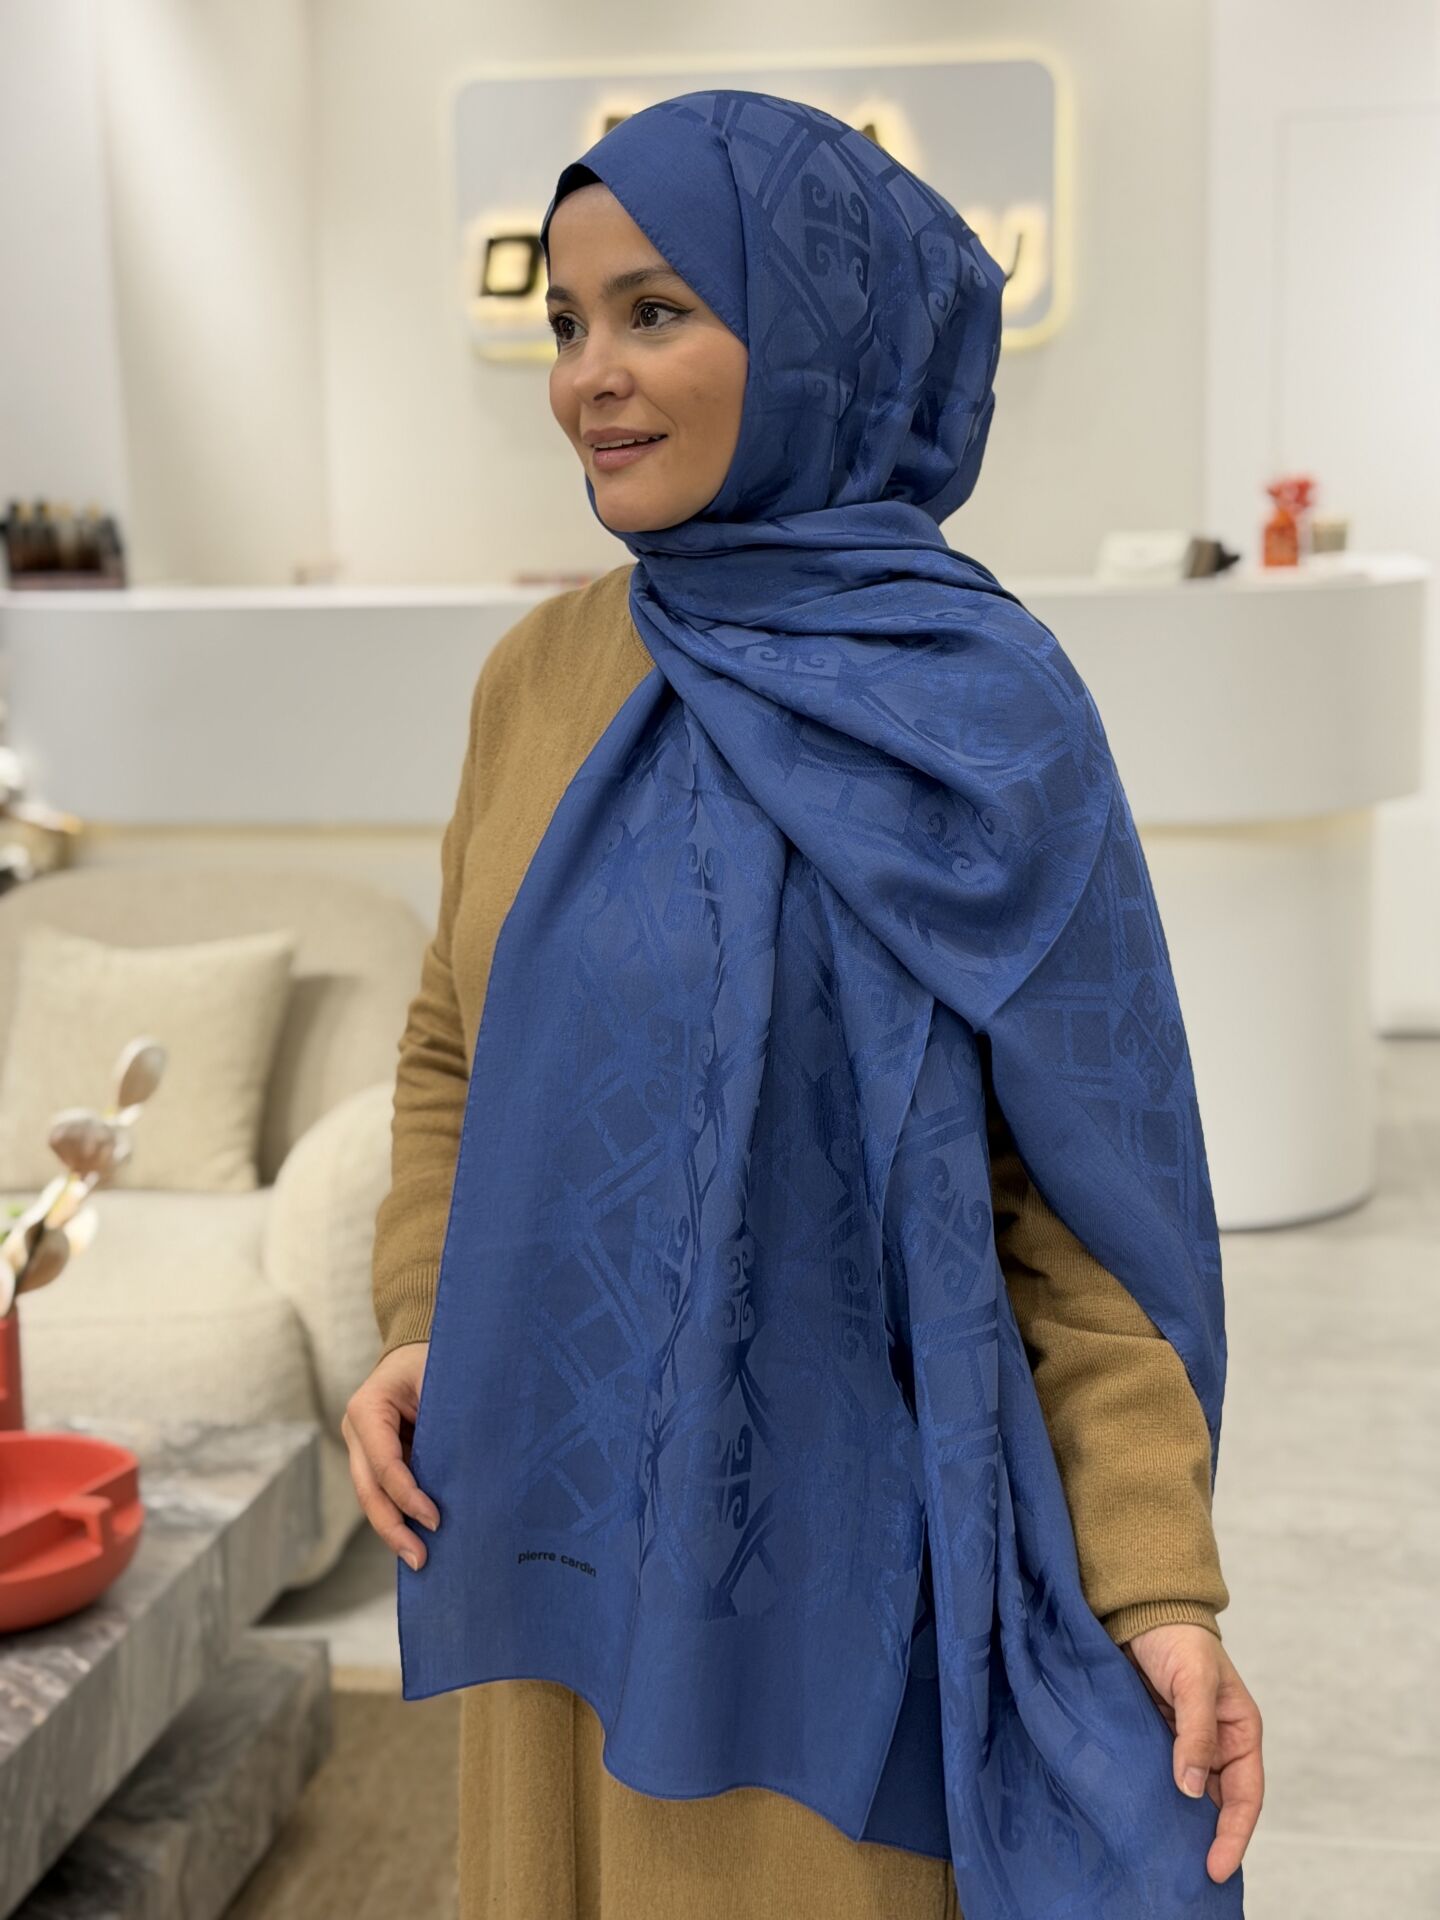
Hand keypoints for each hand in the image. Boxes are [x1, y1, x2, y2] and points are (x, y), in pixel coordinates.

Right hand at [343, 1341, 439, 1570]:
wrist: (417, 1349)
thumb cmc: (433, 1359)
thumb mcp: (439, 1380)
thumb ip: (446, 1419)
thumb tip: (470, 1464)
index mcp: (367, 1409)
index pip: (385, 1464)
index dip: (408, 1496)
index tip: (436, 1519)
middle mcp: (357, 1431)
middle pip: (369, 1490)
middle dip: (393, 1528)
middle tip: (419, 1559)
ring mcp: (362, 1448)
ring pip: (372, 1498)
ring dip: (394, 1529)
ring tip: (419, 1560)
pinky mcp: (375, 1459)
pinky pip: (384, 1493)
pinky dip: (399, 1516)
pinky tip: (417, 1540)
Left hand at [1121, 1622, 1263, 1883]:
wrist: (1140, 1609)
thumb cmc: (1178, 1638)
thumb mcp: (1195, 1682)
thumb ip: (1196, 1733)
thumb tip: (1190, 1788)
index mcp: (1240, 1733)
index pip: (1245, 1797)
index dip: (1233, 1836)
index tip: (1215, 1868)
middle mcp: (1216, 1744)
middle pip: (1217, 1804)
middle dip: (1207, 1839)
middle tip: (1188, 1875)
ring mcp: (1184, 1743)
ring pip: (1187, 1794)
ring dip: (1178, 1820)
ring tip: (1162, 1856)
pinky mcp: (1154, 1737)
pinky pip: (1158, 1775)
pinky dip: (1154, 1796)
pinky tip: (1140, 1816)